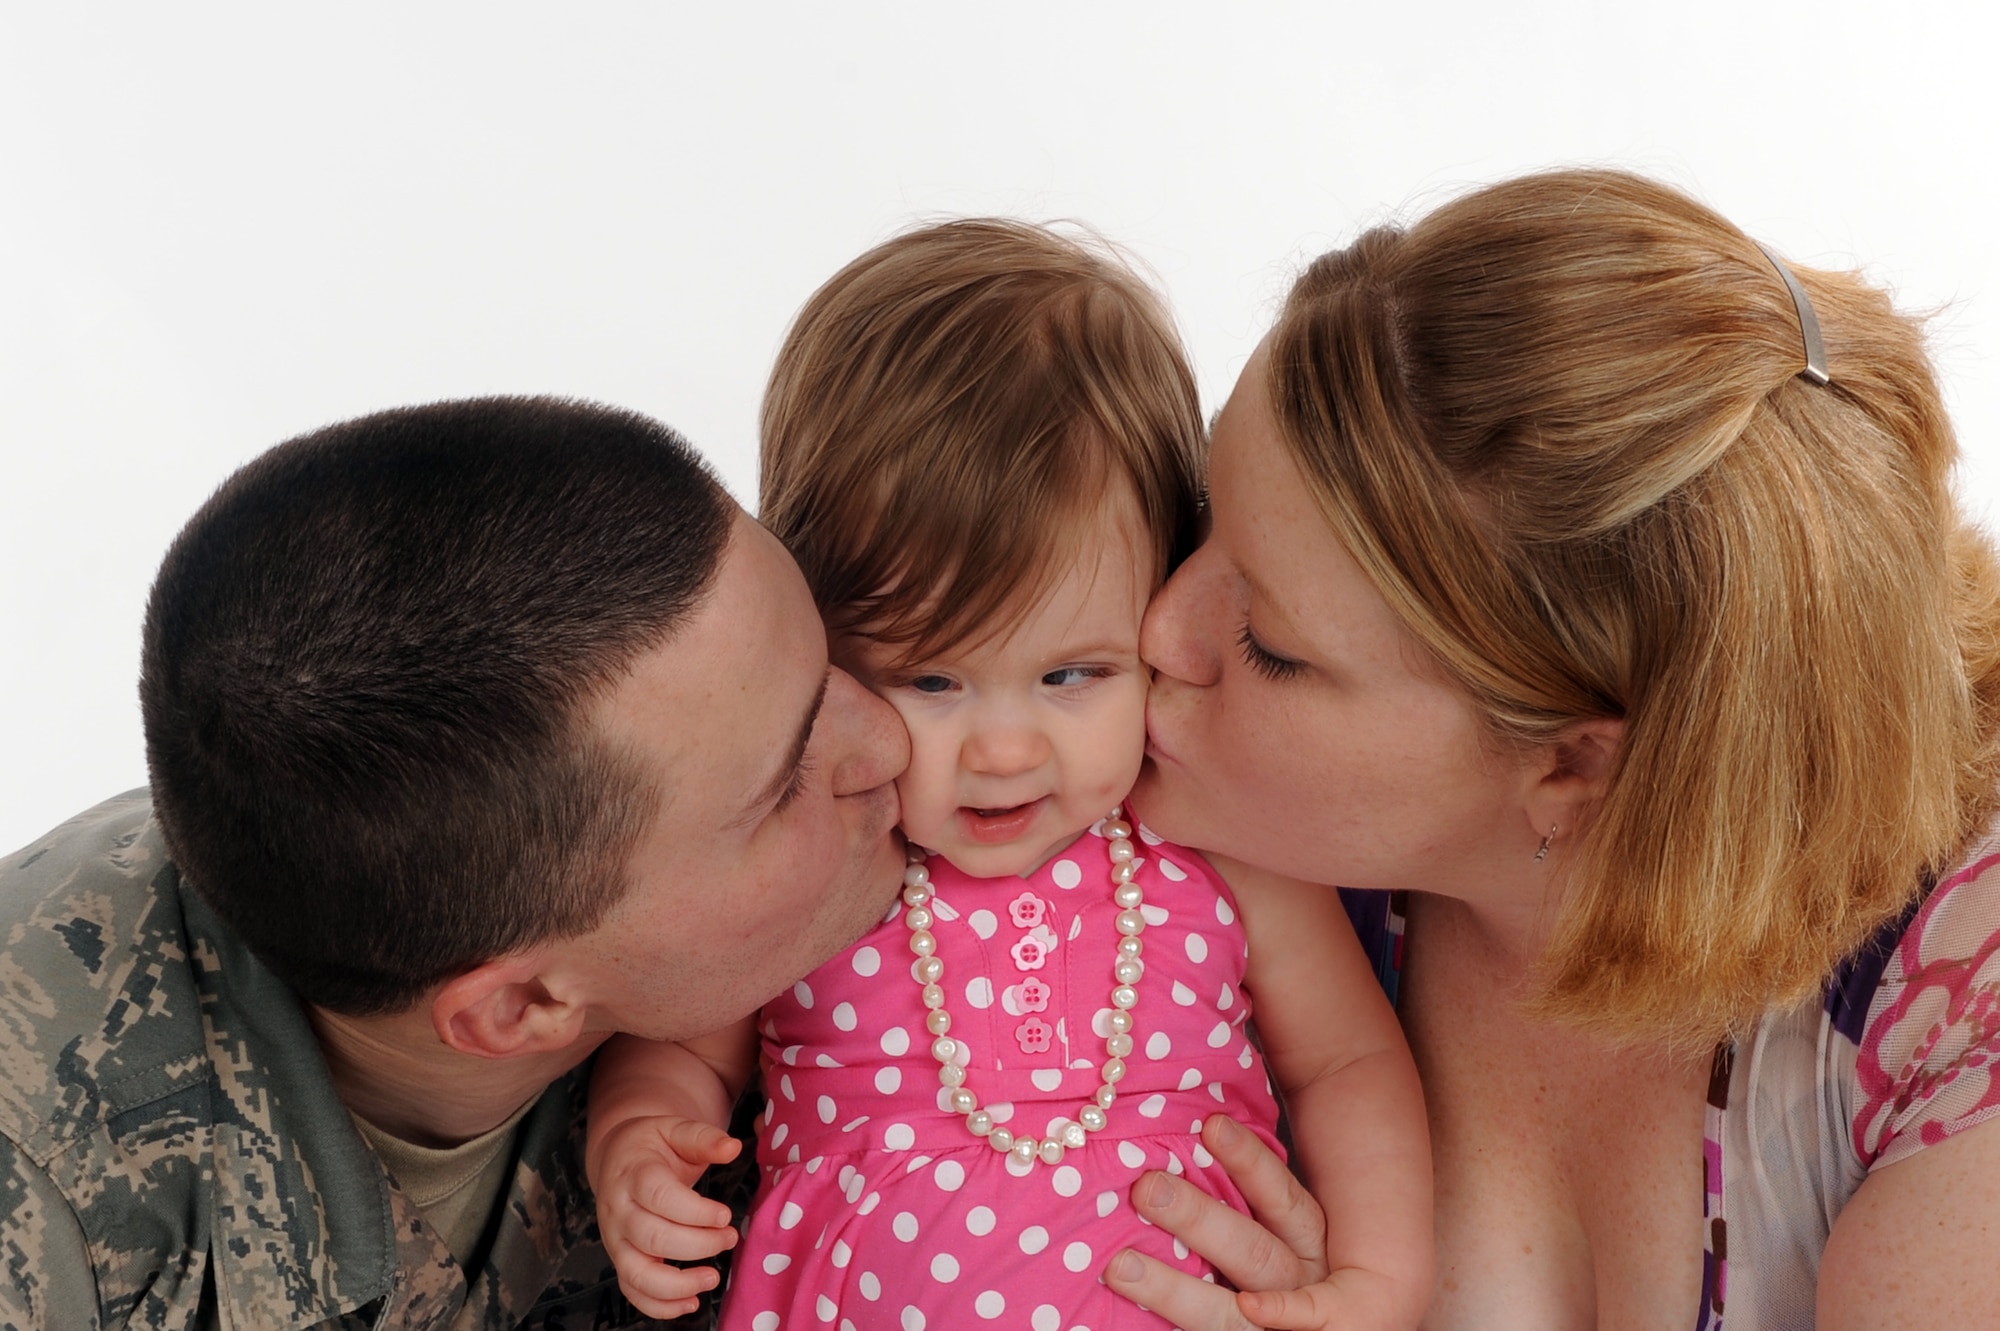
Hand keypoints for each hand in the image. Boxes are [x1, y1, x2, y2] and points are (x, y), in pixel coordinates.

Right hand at [590, 1114, 744, 1319]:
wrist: (616, 1158)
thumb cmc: (652, 1146)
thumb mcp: (675, 1129)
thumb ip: (703, 1139)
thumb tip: (732, 1147)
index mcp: (634, 1174)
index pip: (660, 1197)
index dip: (695, 1212)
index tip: (725, 1214)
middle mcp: (619, 1210)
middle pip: (653, 1237)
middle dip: (698, 1244)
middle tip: (730, 1237)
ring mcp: (616, 1240)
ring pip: (638, 1273)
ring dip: (678, 1284)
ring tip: (713, 1278)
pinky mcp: (619, 1260)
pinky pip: (633, 1292)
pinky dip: (659, 1306)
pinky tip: (691, 1303)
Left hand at [1105, 1115, 1387, 1330]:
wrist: (1281, 1323)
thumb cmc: (1262, 1271)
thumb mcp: (1271, 1233)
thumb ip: (1239, 1201)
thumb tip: (1184, 1140)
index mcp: (1307, 1244)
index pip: (1285, 1198)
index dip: (1251, 1161)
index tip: (1212, 1126)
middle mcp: (1301, 1284)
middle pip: (1253, 1251)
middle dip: (1199, 1218)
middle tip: (1147, 1187)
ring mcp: (1275, 1323)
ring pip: (1227, 1311)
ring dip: (1171, 1288)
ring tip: (1120, 1265)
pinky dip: (1180, 1324)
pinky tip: (1140, 1312)